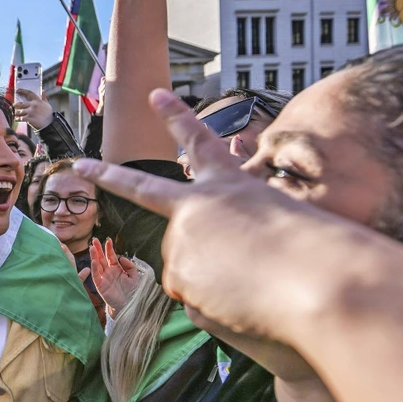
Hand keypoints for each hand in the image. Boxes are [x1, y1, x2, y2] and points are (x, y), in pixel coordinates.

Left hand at [14, 89, 54, 129]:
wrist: (49, 124)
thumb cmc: (48, 114)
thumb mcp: (47, 104)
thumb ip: (44, 97)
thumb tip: (43, 90)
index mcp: (37, 101)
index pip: (29, 93)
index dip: (22, 91)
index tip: (17, 90)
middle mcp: (33, 105)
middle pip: (20, 103)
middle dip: (15, 105)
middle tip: (13, 106)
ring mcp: (30, 112)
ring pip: (19, 111)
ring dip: (16, 113)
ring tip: (15, 114)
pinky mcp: (28, 118)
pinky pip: (20, 118)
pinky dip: (17, 119)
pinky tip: (16, 119)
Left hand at [73, 89, 343, 345]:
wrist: (322, 282)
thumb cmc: (322, 257)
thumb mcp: (284, 228)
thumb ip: (241, 238)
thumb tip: (213, 268)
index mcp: (232, 184)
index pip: (200, 142)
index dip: (176, 116)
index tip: (154, 93)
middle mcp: (198, 205)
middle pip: (142, 189)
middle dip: (106, 175)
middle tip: (80, 166)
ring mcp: (181, 236)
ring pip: (183, 270)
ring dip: (213, 285)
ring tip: (253, 286)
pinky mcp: (176, 270)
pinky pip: (193, 300)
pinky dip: (217, 308)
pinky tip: (243, 302)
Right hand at [89, 237, 140, 315]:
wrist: (128, 304)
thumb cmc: (131, 291)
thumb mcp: (134, 276)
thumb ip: (130, 266)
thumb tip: (122, 257)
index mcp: (116, 268)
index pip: (111, 256)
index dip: (109, 248)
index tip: (108, 240)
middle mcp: (108, 271)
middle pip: (102, 258)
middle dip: (98, 249)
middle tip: (94, 240)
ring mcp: (103, 277)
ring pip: (97, 265)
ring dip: (94, 256)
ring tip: (91, 248)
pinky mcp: (100, 285)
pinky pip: (96, 275)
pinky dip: (94, 268)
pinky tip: (93, 261)